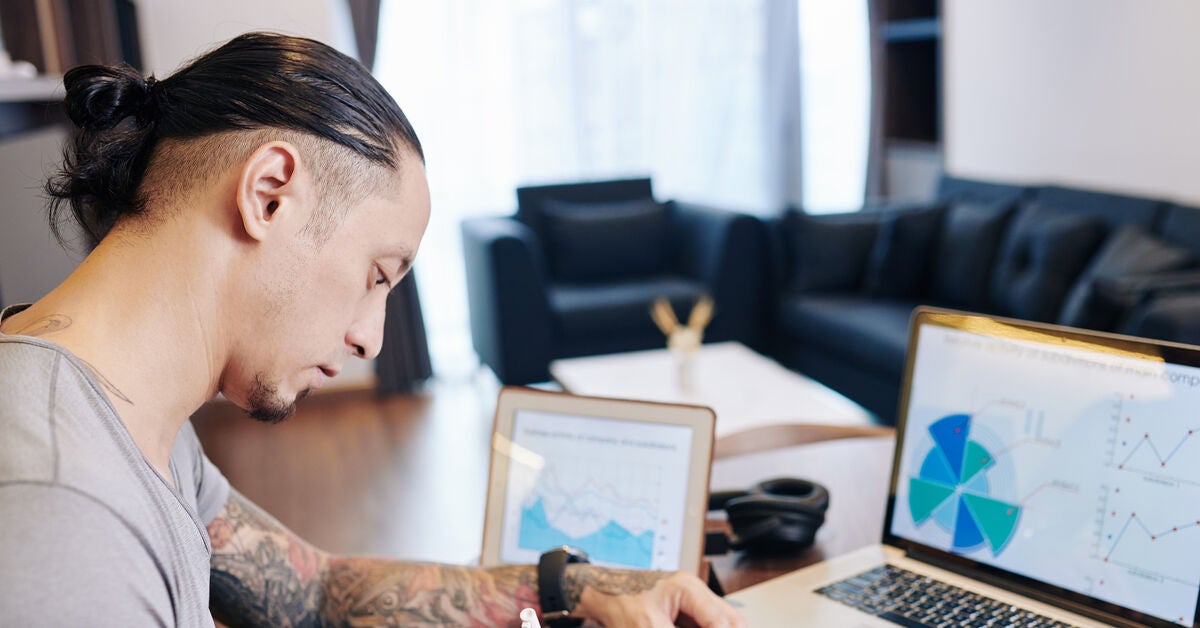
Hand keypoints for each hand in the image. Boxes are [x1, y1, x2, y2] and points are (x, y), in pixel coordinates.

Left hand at [569, 568, 744, 626]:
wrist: (599, 594)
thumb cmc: (618, 602)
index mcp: (687, 588)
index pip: (722, 620)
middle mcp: (692, 593)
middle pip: (729, 619)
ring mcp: (688, 603)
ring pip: (717, 623)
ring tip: (678, 626)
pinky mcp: (681, 614)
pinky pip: (701, 625)